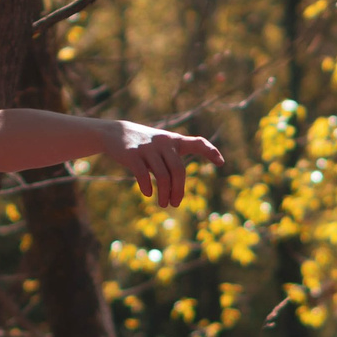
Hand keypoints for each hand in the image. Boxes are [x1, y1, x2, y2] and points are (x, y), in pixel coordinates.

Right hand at [103, 120, 225, 206]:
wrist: (114, 133)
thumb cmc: (144, 144)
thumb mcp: (161, 147)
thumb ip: (172, 160)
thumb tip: (178, 189)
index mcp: (174, 140)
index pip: (197, 142)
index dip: (210, 151)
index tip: (221, 163)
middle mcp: (164, 142)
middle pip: (178, 170)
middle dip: (179, 190)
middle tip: (176, 204)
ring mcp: (148, 148)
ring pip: (163, 176)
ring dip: (165, 194)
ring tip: (164, 204)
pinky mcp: (132, 155)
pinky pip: (143, 174)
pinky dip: (147, 187)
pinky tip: (148, 194)